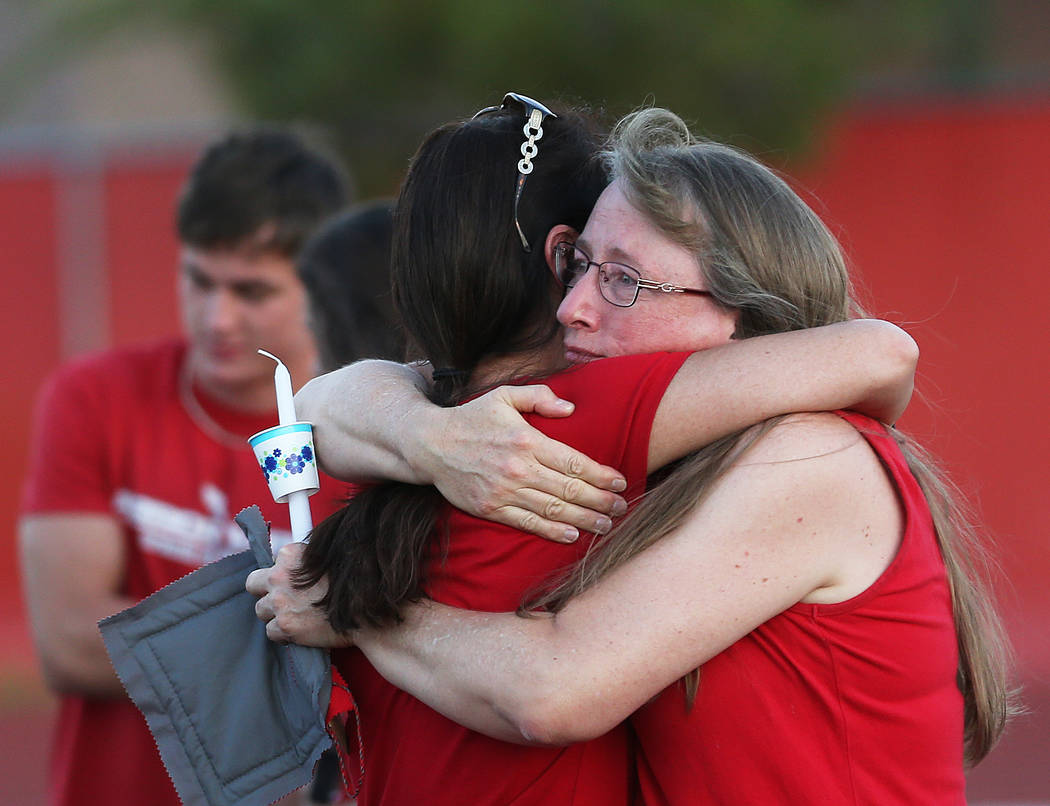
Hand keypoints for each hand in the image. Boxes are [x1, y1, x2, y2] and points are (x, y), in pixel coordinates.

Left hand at [246, 543, 352, 647]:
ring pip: (261, 610)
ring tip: (299, 617)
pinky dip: (284, 634)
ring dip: (275, 615)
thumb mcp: (326, 561)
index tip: (294, 583)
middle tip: (284, 600)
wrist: (366, 613)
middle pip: (253, 583)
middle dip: (265, 592)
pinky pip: (271, 632)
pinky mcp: (284, 625)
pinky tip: (302, 631)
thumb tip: (291, 569)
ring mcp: (280, 601)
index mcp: (291, 554)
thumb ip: (303, 563)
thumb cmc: (350, 587)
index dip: (283, 575)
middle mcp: (280, 575)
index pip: (272, 563)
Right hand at [414, 384, 628, 542]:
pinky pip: (528, 523)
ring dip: (584, 520)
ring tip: (606, 525)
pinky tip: (573, 535)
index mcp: (526, 440)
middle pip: (569, 489)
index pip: (574, 461)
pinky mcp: (491, 508)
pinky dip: (552, 532)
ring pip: (553, 510)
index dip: (601, 475)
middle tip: (622, 508)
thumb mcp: (503, 396)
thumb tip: (569, 409)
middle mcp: (518, 468)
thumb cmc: (471, 418)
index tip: (620, 481)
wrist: (430, 444)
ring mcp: (504, 491)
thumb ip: (539, 397)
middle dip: (600, 501)